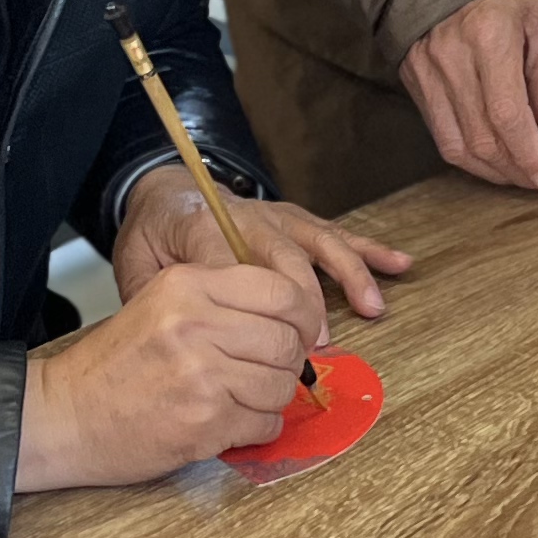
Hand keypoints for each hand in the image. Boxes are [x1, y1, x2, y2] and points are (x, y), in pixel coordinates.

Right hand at [17, 261, 325, 489]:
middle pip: (287, 342)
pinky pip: (266, 424)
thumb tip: (294, 318)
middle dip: (287, 362)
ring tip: (242, 398)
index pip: (282, 292)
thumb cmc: (115, 363)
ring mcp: (203, 375)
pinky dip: (258, 428)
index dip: (302, 317)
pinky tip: (231, 422)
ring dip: (272, 397)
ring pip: (282, 385)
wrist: (64, 415)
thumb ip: (222, 301)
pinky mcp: (205, 422)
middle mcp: (197, 323)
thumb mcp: (161, 304)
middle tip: (267, 371)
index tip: (297, 333)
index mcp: (188, 285)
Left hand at [110, 171, 410, 322]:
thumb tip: (182, 339)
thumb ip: (156, 298)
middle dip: (306, 302)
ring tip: (373, 308)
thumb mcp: (137, 267)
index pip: (234, 266)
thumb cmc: (155, 237)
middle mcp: (248, 218)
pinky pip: (336, 234)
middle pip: (286, 257)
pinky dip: (369, 250)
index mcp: (203, 228)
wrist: (167, 193)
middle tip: (319, 345)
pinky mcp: (296, 220)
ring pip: (320, 241)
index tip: (272, 344)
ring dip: (350, 275)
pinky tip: (400, 265)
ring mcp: (277, 216)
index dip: (256, 305)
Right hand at [400, 0, 537, 192]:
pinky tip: (493, 157)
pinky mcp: (414, 79)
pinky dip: (468, 154)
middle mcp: (451, 58)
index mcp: (488, 36)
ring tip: (522, 174)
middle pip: (482, 138)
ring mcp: (426, 71)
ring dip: (492, 171)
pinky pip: (439, 132)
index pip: (508, 117)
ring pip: (456, 144)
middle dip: (518, 171)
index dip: (531, 158)